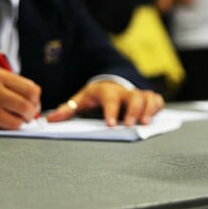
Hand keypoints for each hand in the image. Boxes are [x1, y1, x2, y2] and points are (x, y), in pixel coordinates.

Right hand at [0, 68, 41, 129]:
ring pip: (16, 123)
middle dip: (31, 113)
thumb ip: (17, 86)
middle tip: (29, 115)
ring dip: (20, 123)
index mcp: (0, 76)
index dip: (36, 99)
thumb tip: (36, 103)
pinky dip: (6, 128)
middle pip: (25, 107)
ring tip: (17, 119)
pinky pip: (2, 130)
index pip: (31, 90)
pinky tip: (3, 121)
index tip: (34, 103)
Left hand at [45, 81, 163, 126]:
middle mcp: (124, 91)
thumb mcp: (81, 100)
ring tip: (145, 124)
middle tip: (130, 125)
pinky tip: (154, 117)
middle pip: (134, 97)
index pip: (110, 99)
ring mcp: (137, 94)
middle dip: (133, 111)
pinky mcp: (148, 98)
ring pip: (147, 98)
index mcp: (107, 91)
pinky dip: (157, 107)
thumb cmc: (96, 95)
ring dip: (148, 110)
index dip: (111, 111)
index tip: (110, 124)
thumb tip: (50, 120)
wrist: (110, 83)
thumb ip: (67, 110)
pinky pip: (156, 100)